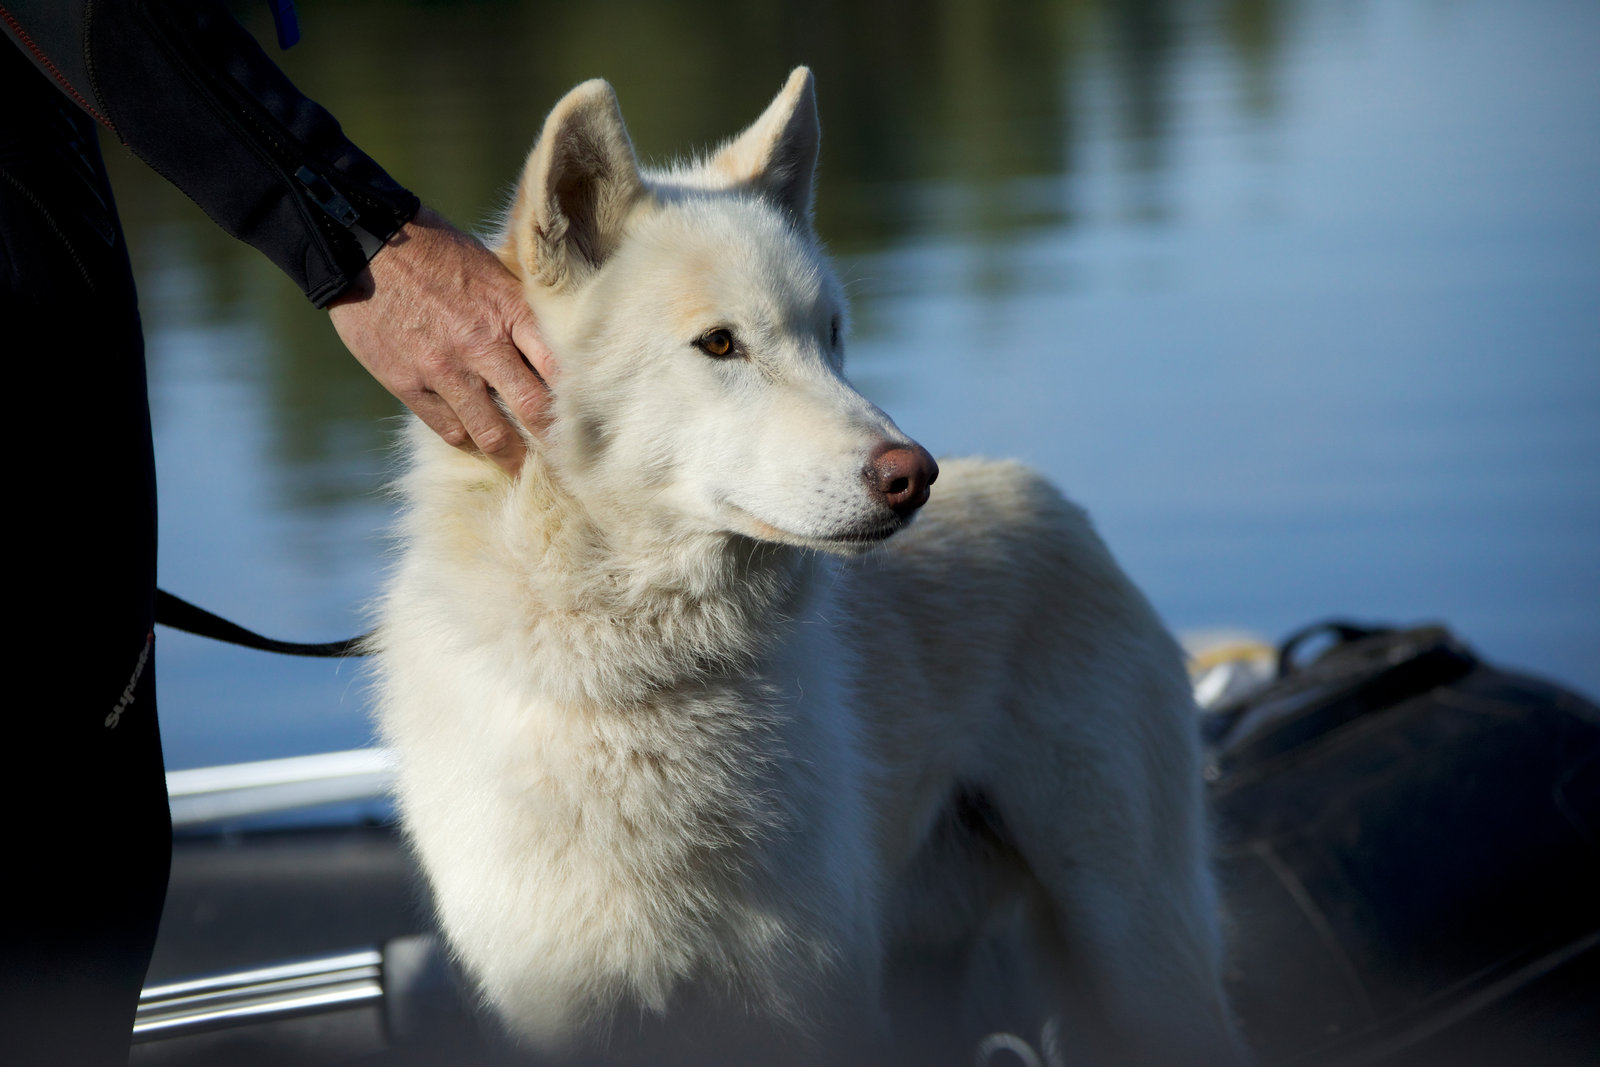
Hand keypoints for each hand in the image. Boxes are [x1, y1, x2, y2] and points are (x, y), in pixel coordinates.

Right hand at [328, 206, 552, 473]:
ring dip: (509, 454)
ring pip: (490, 433)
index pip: (560, 370)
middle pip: (533, 410)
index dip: (578, 403)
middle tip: (565, 461)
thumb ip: (519, 311)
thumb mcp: (491, 270)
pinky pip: (448, 429)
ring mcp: (443, 368)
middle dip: (553, 442)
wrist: (362, 243)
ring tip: (519, 465)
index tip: (588, 423)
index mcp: (510, 311)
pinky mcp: (406, 383)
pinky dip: (465, 437)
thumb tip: (555, 347)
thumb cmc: (435, 251)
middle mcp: (482, 344)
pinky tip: (473, 436)